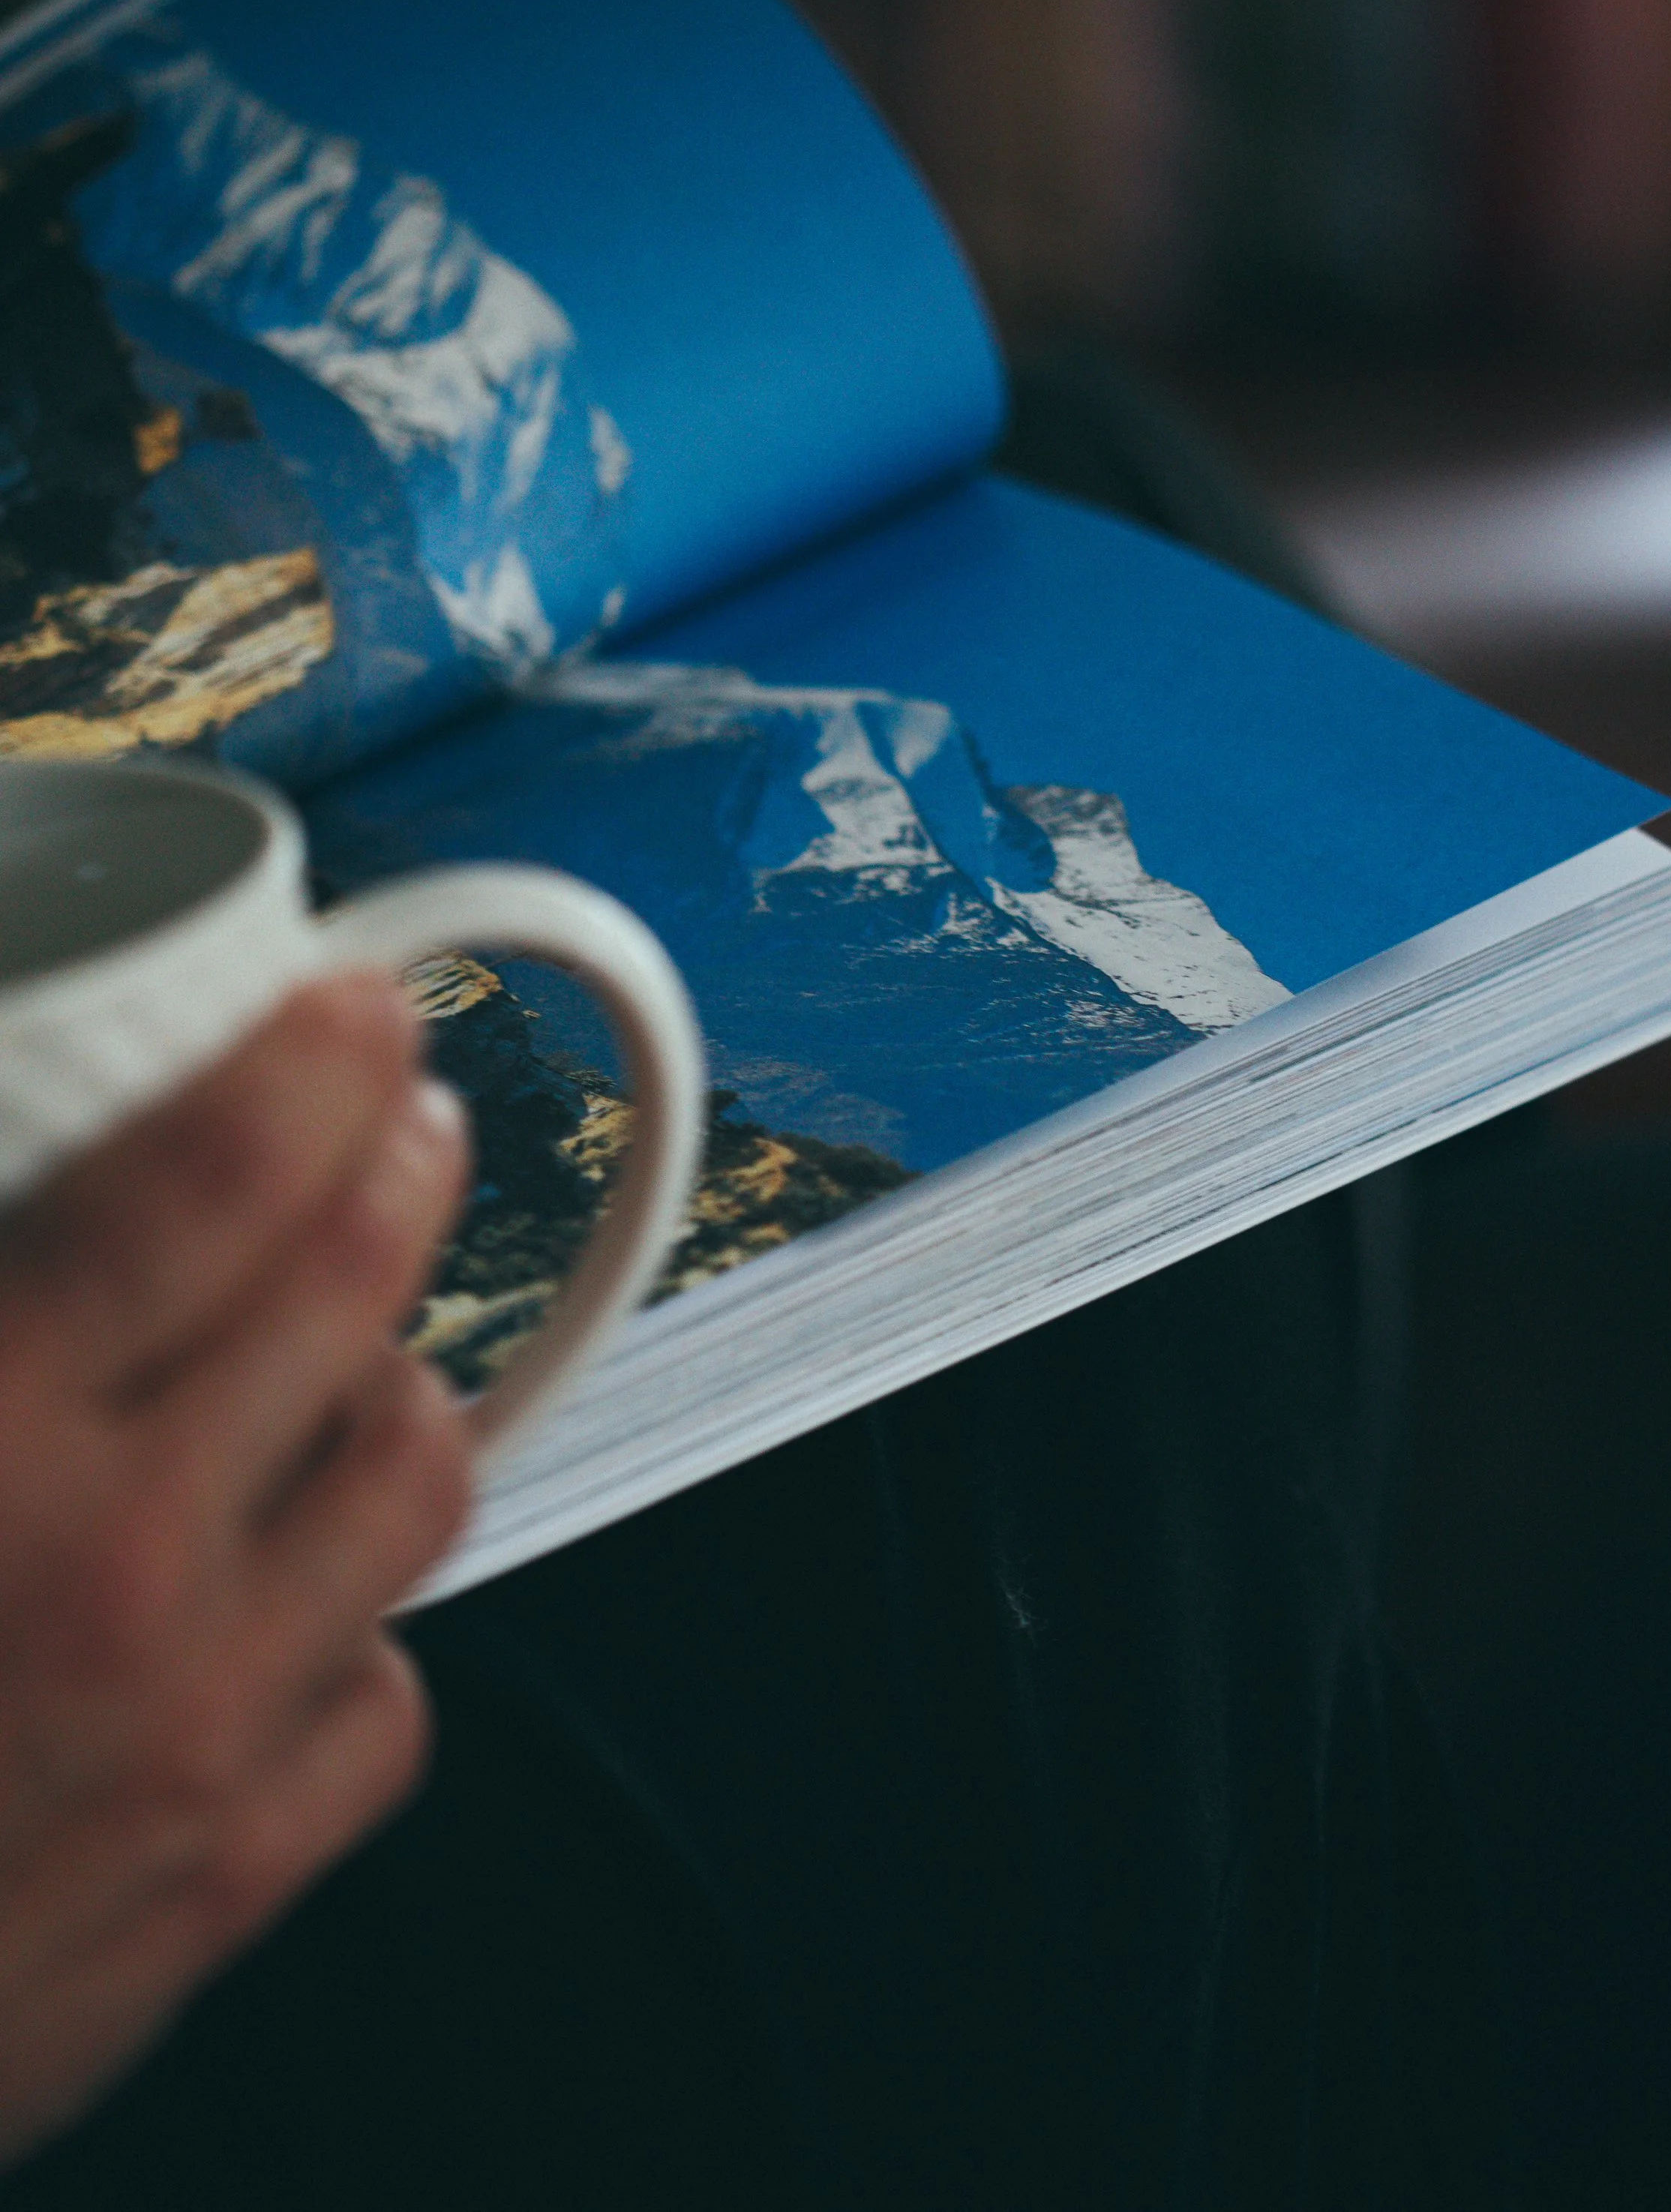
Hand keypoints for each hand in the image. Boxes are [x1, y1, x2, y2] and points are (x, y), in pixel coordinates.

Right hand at [0, 975, 471, 2166]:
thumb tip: (9, 1149)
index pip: (216, 1181)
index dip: (314, 1064)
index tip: (355, 1011)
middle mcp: (114, 1575)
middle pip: (354, 1297)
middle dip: (398, 1165)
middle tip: (395, 1117)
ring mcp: (193, 1734)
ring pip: (412, 1479)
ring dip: (395, 1374)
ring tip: (357, 1328)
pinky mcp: (219, 1878)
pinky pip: (383, 1694)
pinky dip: (358, 1613)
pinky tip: (293, 1578)